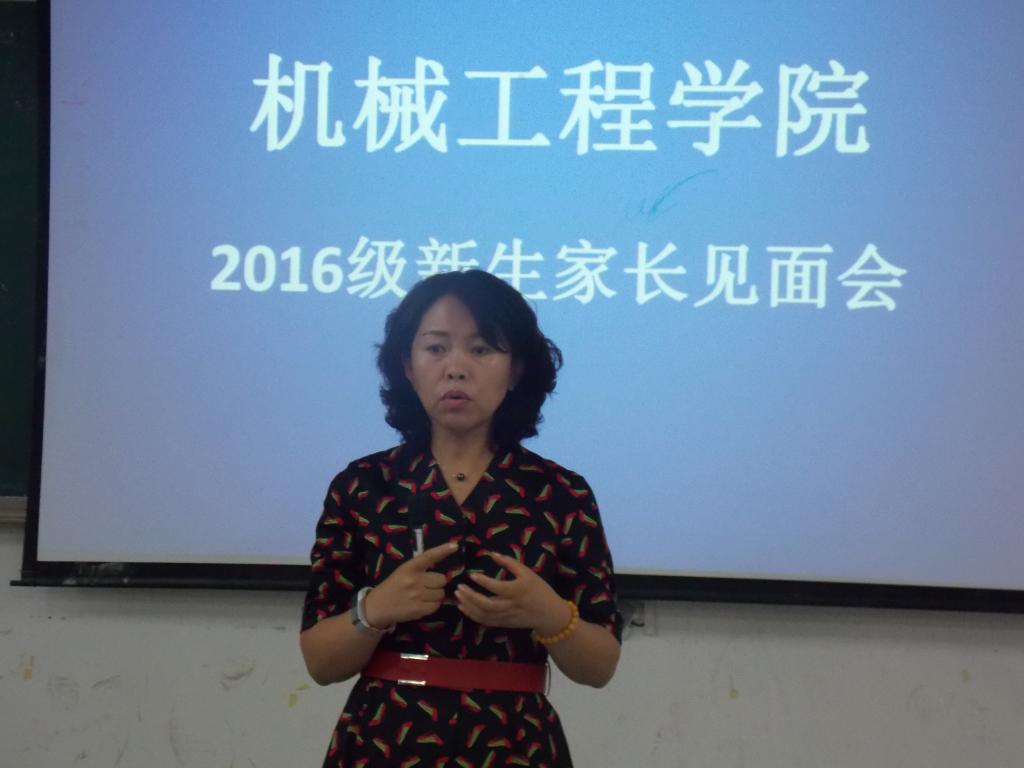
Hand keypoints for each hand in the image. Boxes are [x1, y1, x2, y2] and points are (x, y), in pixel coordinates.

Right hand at [363, 542, 456, 627]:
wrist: (378, 606)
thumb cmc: (393, 586)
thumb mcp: (403, 572)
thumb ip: (420, 570)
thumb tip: (444, 575)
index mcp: (409, 567)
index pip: (429, 556)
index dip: (442, 550)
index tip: (454, 545)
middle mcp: (413, 580)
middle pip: (441, 579)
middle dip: (437, 583)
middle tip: (427, 586)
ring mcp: (416, 596)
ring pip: (441, 593)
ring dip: (436, 595)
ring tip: (423, 596)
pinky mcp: (418, 610)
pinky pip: (436, 606)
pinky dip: (433, 605)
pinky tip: (422, 604)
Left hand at [455, 552, 570, 635]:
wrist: (549, 614)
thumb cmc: (539, 590)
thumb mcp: (528, 573)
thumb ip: (510, 563)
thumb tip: (492, 554)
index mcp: (518, 591)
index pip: (498, 588)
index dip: (484, 582)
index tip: (472, 575)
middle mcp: (511, 606)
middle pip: (487, 605)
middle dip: (471, 597)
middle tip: (459, 587)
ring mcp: (506, 617)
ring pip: (484, 615)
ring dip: (469, 607)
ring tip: (458, 596)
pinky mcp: (504, 624)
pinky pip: (485, 621)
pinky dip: (473, 615)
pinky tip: (464, 607)